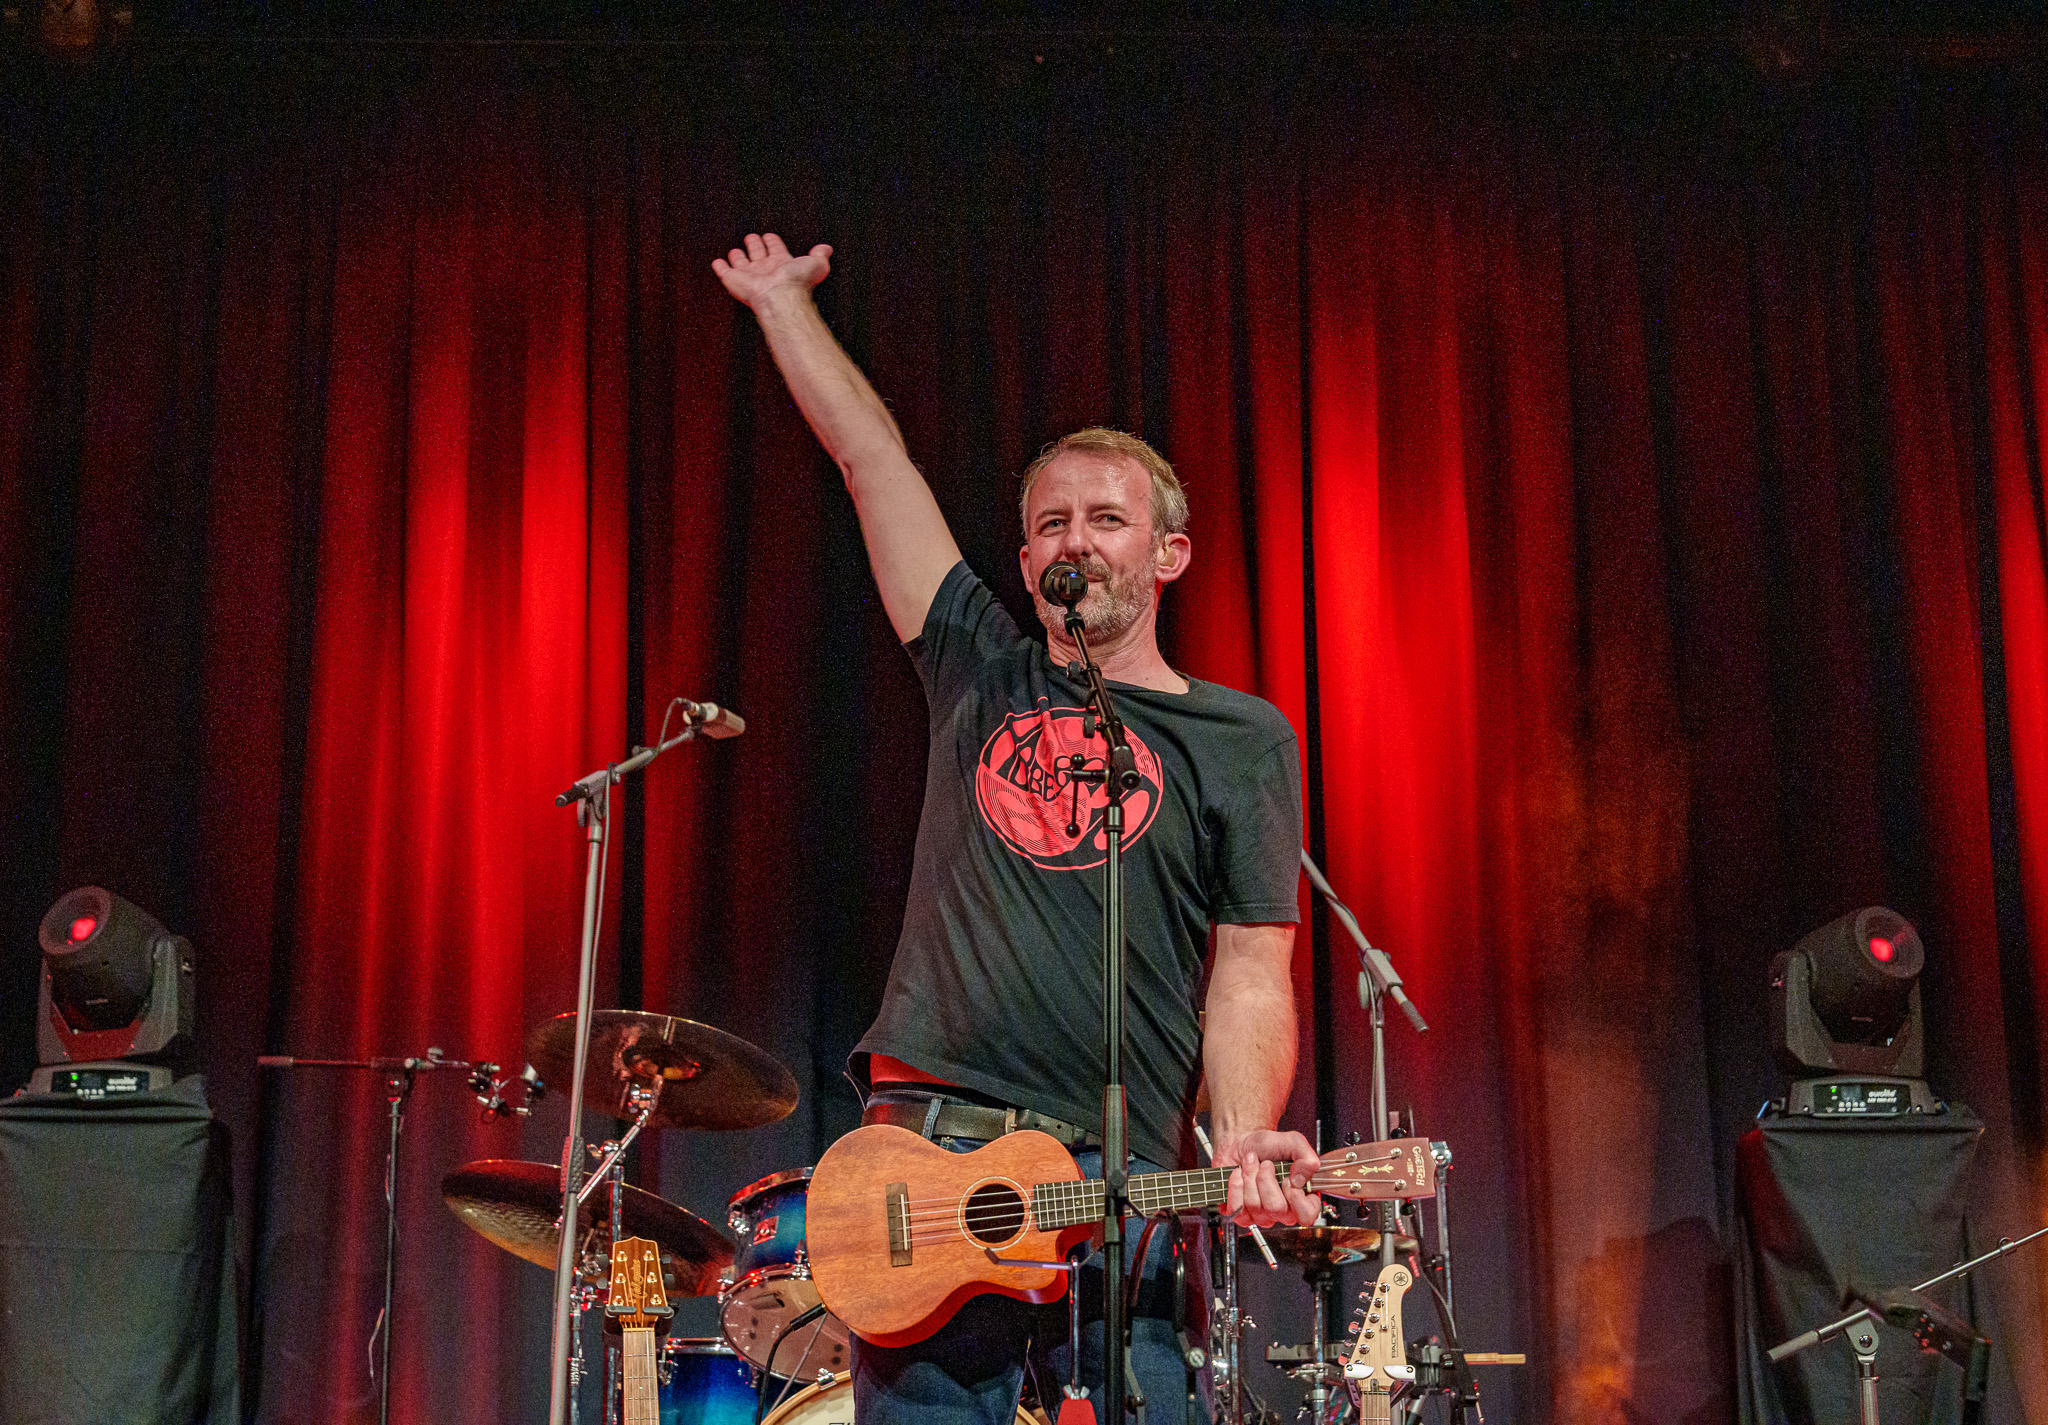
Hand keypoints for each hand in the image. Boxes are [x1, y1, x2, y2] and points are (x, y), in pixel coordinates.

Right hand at [712, 232, 832, 309]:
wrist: (779, 295)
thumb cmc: (797, 282)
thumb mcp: (816, 264)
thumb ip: (820, 255)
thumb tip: (827, 249)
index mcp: (782, 265)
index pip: (776, 249)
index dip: (773, 242)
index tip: (769, 236)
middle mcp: (766, 270)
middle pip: (758, 254)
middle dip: (755, 245)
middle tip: (752, 238)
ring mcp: (750, 276)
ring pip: (742, 263)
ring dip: (738, 256)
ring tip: (735, 251)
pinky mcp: (734, 280)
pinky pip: (725, 272)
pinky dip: (720, 267)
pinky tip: (718, 262)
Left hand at [1214, 1127, 1320, 1228]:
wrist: (1240, 1143)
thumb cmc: (1268, 1145)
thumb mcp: (1293, 1142)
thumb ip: (1307, 1158)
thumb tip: (1300, 1180)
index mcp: (1301, 1197)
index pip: (1307, 1215)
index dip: (1296, 1198)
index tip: (1287, 1179)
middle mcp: (1283, 1211)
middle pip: (1276, 1208)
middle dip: (1265, 1179)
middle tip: (1265, 1164)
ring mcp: (1262, 1215)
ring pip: (1255, 1206)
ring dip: (1250, 1177)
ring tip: (1250, 1163)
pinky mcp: (1241, 1214)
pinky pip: (1237, 1207)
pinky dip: (1236, 1185)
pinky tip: (1239, 1174)